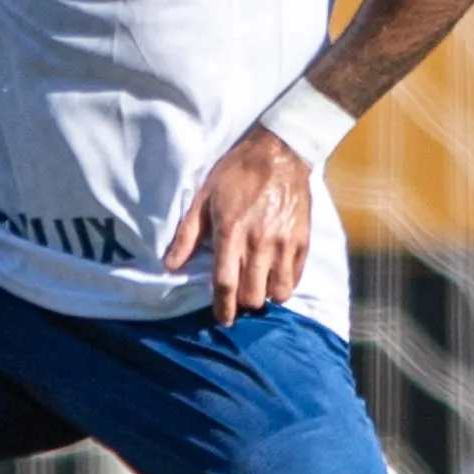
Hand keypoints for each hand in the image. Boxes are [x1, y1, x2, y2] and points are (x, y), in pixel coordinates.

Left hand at [164, 127, 312, 326]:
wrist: (280, 153)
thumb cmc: (236, 174)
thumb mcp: (204, 198)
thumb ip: (187, 235)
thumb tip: (170, 265)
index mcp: (231, 233)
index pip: (225, 283)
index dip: (222, 307)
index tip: (221, 319)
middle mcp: (260, 243)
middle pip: (253, 295)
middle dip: (243, 303)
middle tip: (237, 297)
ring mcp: (285, 243)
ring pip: (278, 292)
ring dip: (266, 296)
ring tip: (257, 287)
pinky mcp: (303, 241)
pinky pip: (296, 277)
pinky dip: (285, 284)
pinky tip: (275, 276)